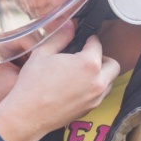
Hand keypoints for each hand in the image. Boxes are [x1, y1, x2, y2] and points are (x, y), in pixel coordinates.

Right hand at [0, 23, 119, 140]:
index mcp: (88, 64)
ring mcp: (95, 98)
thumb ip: (60, 37)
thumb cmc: (32, 84)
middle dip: (103, 58)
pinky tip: (77, 86)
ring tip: (82, 72)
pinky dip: (94, 88)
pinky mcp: (90, 110)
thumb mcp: (42, 53)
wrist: (27, 116)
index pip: (97, 45)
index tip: (84, 40)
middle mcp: (97, 82)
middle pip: (113, 65)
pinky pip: (100, 95)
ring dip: (101, 74)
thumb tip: (69, 25)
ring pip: (109, 82)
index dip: (90, 40)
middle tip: (87, 56)